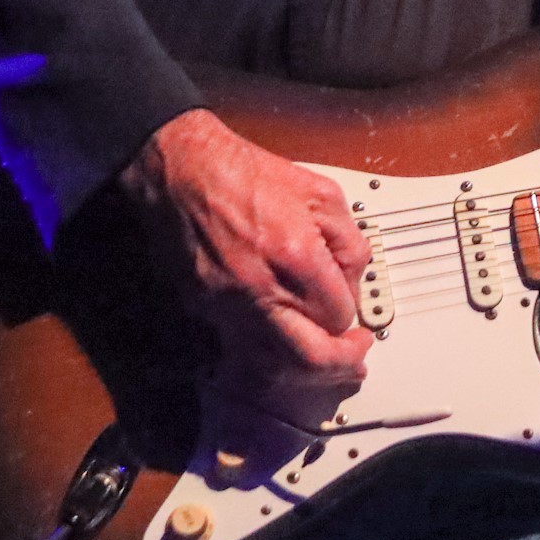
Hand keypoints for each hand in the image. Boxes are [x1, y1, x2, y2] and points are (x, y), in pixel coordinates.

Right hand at [120, 108, 373, 428]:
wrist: (183, 171)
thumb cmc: (245, 174)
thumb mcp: (321, 193)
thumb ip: (348, 242)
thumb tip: (353, 279)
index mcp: (295, 255)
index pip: (338, 315)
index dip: (353, 317)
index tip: (356, 315)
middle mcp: (259, 288)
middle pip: (309, 357)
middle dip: (340, 364)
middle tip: (355, 358)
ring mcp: (226, 304)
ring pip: (274, 364)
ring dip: (304, 369)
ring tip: (325, 362)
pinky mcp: (203, 309)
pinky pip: (243, 347)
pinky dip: (269, 355)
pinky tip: (284, 346)